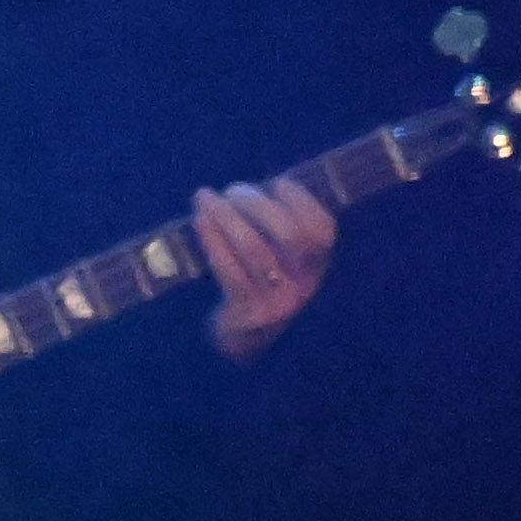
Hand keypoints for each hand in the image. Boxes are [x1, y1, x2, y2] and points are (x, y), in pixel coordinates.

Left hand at [198, 179, 339, 361]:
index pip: (322, 229)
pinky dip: (213, 241)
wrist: (242, 338)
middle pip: (290, 235)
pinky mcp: (246, 313)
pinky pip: (229, 271)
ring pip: (256, 251)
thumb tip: (245, 189)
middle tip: (230, 190)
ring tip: (204, 198)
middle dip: (258, 204)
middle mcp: (304, 284)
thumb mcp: (278, 257)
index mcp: (317, 265)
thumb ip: (272, 226)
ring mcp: (276, 300)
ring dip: (227, 217)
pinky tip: (199, 222)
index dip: (302, 201)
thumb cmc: (256, 282)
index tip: (277, 182)